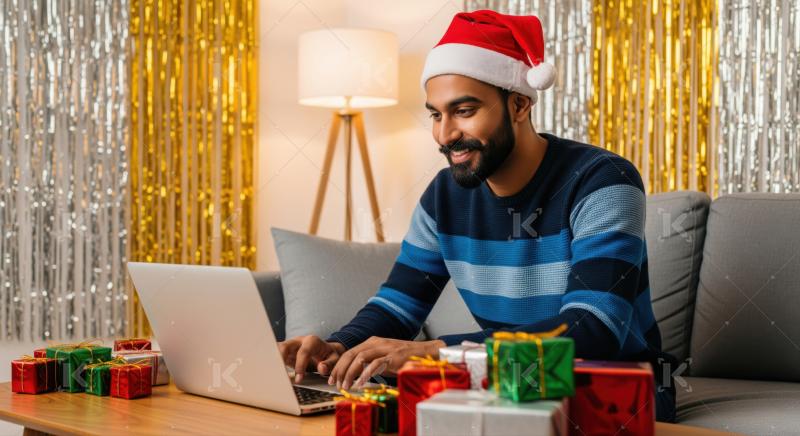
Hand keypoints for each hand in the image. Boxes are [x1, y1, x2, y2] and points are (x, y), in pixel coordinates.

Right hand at [278, 335, 345, 382]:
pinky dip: (272, 363)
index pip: (303, 352)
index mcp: (312, 341)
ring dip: (273, 361)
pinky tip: (271, 373)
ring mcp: (290, 345)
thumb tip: (321, 368)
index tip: (299, 378)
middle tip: (280, 375)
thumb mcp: (334, 358)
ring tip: (273, 374)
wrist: (325, 350)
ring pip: (276, 349)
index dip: (300, 365)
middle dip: (280, 360)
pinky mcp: (284, 352)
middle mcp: (298, 341)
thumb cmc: (329, 354)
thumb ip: (330, 364)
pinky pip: (274, 355)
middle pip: (285, 346)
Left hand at [329, 337, 445, 390]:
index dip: (338, 365)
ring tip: (346, 385)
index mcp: (372, 342)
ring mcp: (385, 348)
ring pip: (360, 358)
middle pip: (351, 354)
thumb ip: (369, 363)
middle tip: (334, 383)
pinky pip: (375, 364)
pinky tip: (360, 383)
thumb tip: (354, 375)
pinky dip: (365, 375)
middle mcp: (376, 342)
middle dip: (340, 369)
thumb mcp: (383, 359)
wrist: (425, 353)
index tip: (332, 378)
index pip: (349, 352)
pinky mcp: (393, 356)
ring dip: (350, 373)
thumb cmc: (404, 357)